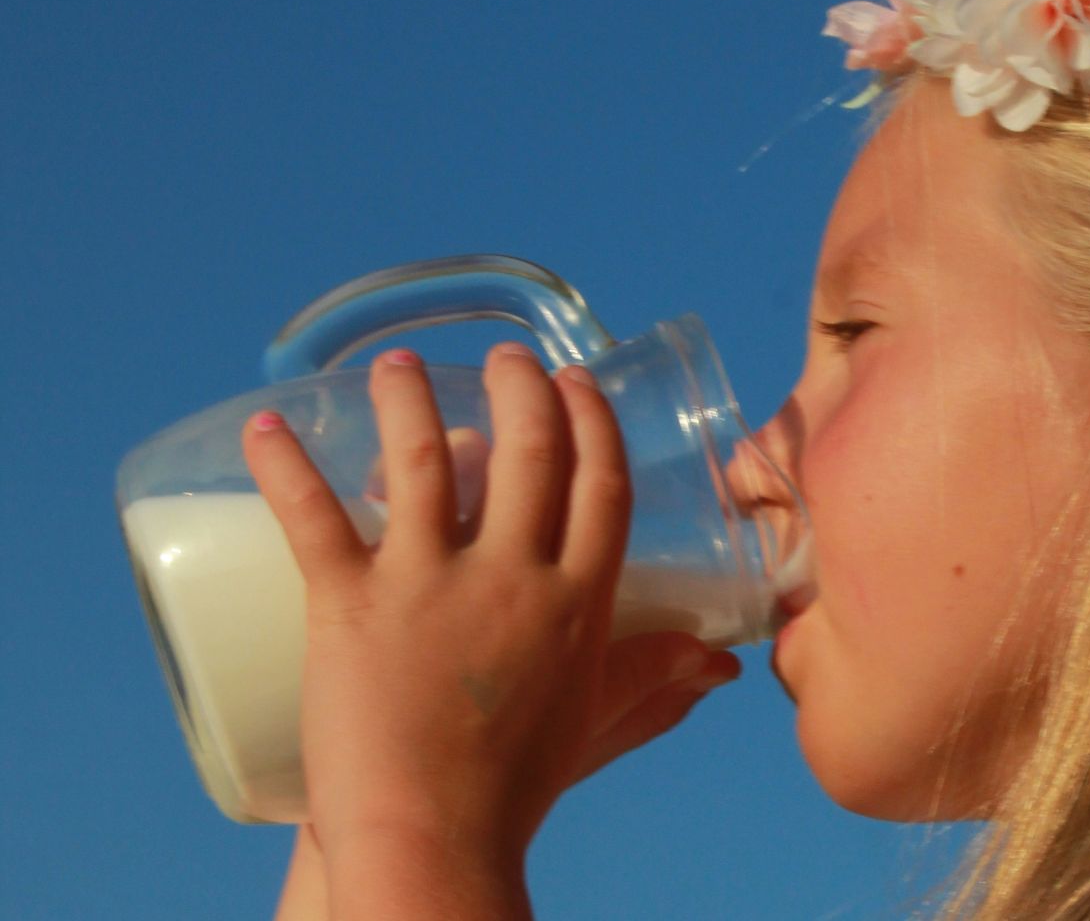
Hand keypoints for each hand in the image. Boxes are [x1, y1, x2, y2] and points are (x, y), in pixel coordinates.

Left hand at [243, 343, 738, 869]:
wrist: (432, 838)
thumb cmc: (514, 787)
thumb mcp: (595, 719)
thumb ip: (653, 679)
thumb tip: (720, 665)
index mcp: (578, 600)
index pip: (600, 484)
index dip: (592, 422)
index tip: (578, 382)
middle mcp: (514, 576)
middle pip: (528, 450)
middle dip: (520, 387)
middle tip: (503, 357)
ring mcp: (430, 584)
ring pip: (423, 460)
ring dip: (407, 400)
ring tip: (394, 364)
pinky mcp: (352, 604)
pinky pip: (314, 519)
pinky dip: (284, 469)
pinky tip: (264, 427)